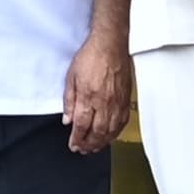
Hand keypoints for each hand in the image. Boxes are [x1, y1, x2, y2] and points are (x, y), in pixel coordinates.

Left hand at [63, 28, 134, 155]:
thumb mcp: (71, 76)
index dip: (77, 139)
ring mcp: (117, 103)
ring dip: (102, 143)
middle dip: (89, 145)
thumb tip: (67, 120)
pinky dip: (115, 133)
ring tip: (94, 147)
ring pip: (110, 131)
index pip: (82, 126)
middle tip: (83, 150)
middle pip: (97, 133)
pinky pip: (122, 123)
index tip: (73, 145)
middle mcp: (104, 103)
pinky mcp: (125, 100)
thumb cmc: (91, 56)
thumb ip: (69, 100)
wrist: (110, 44)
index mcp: (88, 97)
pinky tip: (110, 136)